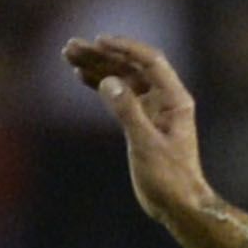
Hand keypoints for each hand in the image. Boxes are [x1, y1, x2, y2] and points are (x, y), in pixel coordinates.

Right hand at [63, 35, 211, 226]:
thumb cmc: (170, 179)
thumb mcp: (147, 144)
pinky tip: (80, 75)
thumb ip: (128, 111)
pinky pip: (119, 95)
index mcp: (174, 100)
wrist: (179, 206)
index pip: (150, 62)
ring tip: (68, 55)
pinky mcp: (141, 122)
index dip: (125, 48)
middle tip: (71, 46)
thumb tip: (108, 81)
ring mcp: (152, 110)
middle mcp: (165, 100)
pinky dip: (101, 84)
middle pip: (131, 67)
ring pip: (122, 79)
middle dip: (102, 54)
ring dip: (97, 66)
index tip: (98, 41)